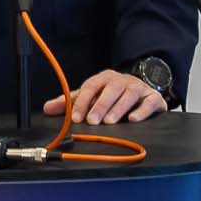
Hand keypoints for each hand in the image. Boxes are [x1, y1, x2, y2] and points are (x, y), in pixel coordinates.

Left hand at [50, 67, 167, 126]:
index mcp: (104, 79)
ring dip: (119, 108)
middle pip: (111, 90)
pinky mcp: (153, 98)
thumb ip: (72, 102)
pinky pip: (149, 102)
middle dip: (100, 105)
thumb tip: (48, 108)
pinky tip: (133, 120)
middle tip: (92, 121)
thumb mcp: (92, 96)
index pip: (91, 87)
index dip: (82, 102)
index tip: (75, 117)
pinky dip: (142, 111)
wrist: (142, 90)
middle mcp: (121, 81)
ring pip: (129, 95)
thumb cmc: (113, 95)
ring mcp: (138, 88)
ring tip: (110, 122)